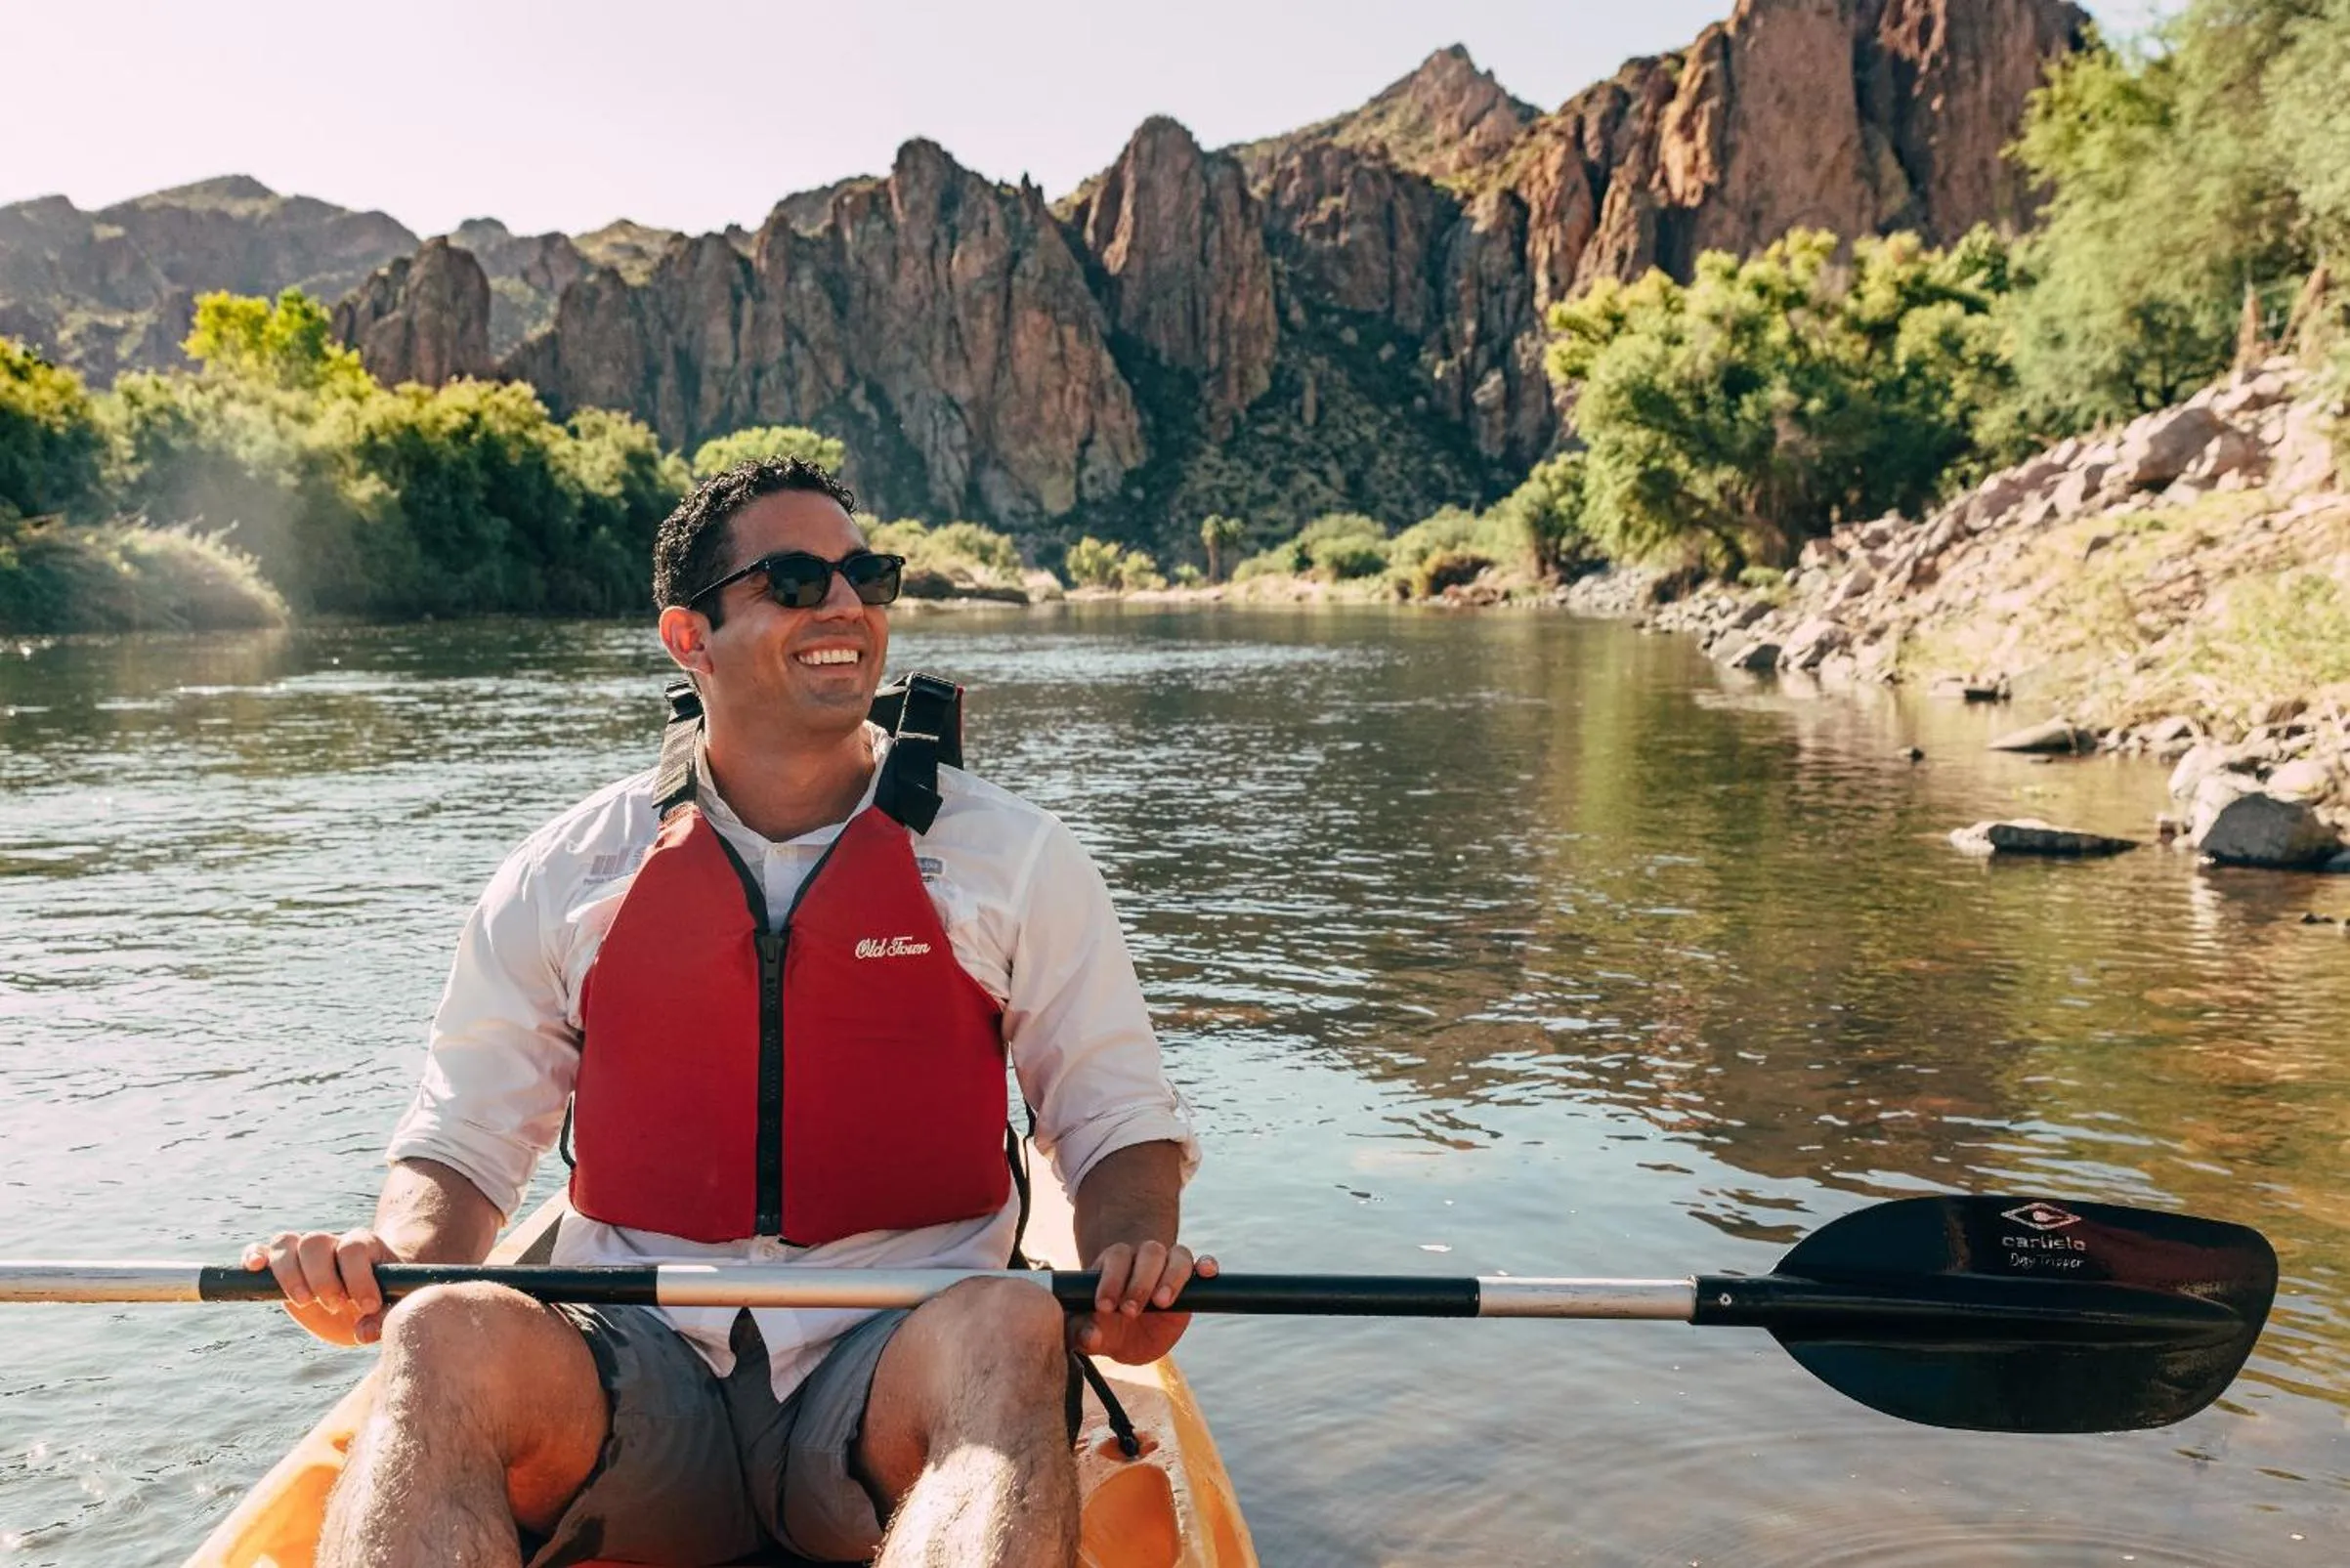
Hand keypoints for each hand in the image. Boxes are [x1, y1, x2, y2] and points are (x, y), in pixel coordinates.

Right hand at [243, 1228, 399, 1346]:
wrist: (370, 1300)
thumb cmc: (383, 1302)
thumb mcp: (391, 1310)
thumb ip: (384, 1320)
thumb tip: (363, 1333)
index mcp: (364, 1246)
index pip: (353, 1248)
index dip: (357, 1277)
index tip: (368, 1306)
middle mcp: (332, 1243)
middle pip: (314, 1242)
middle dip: (321, 1280)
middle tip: (336, 1306)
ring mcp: (305, 1253)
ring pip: (286, 1243)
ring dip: (289, 1275)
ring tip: (305, 1302)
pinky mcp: (284, 1268)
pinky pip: (264, 1250)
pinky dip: (254, 1254)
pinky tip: (254, 1268)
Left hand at [1070, 1240, 1216, 1365]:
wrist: (1130, 1336)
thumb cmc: (1107, 1327)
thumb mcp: (1092, 1333)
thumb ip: (1083, 1334)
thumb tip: (1090, 1337)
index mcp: (1114, 1265)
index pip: (1115, 1259)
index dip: (1110, 1280)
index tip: (1104, 1307)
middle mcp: (1143, 1260)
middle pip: (1149, 1253)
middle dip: (1140, 1282)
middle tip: (1130, 1312)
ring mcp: (1169, 1268)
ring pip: (1177, 1255)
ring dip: (1171, 1277)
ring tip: (1161, 1303)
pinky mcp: (1190, 1283)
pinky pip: (1201, 1264)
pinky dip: (1206, 1264)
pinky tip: (1206, 1272)